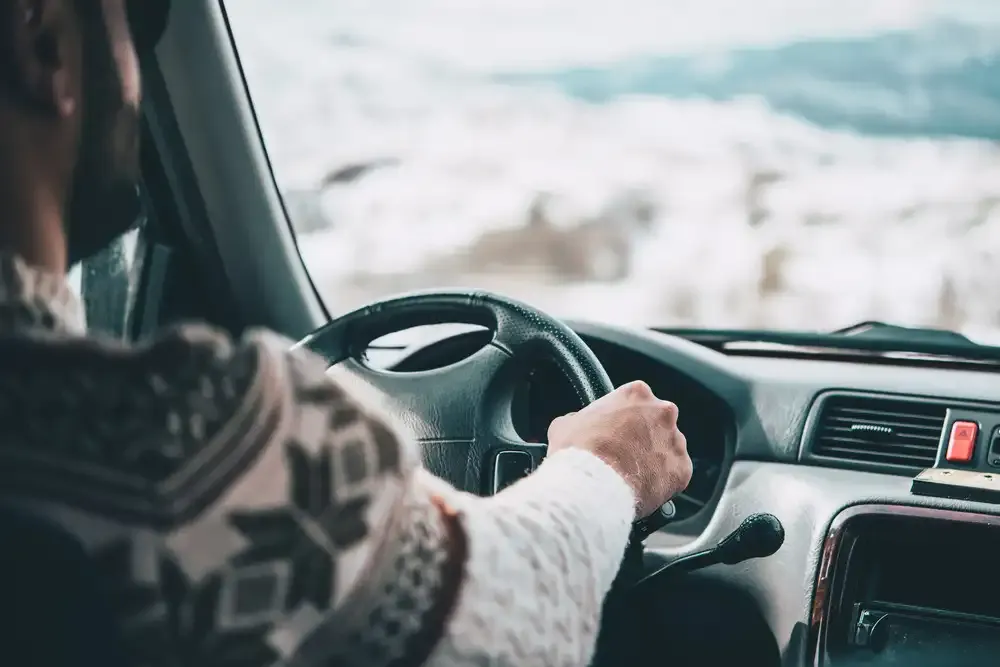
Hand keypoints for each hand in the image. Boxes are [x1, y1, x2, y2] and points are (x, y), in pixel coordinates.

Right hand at [547, 380, 691, 518]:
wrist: (591, 488)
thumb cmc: (578, 453)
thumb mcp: (565, 425)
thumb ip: (578, 419)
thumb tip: (576, 424)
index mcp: (636, 393)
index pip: (635, 400)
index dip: (623, 417)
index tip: (615, 430)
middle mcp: (662, 412)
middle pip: (656, 421)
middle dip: (643, 436)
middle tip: (624, 453)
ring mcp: (675, 441)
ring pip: (668, 448)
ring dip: (654, 458)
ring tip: (632, 475)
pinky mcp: (682, 469)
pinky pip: (675, 474)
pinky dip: (663, 481)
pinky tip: (643, 487)